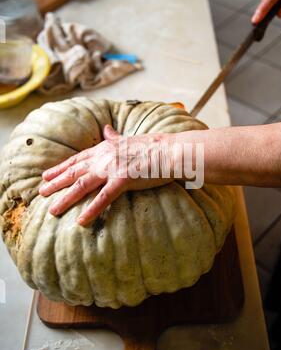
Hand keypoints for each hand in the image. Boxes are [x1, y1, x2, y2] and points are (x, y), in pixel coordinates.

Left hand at [39, 126, 173, 226]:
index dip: (61, 168)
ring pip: (82, 184)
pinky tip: (80, 221)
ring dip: (66, 198)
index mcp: (105, 148)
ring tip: (52, 210)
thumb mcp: (128, 138)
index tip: (47, 175)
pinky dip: (91, 210)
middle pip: (74, 171)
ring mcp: (112, 168)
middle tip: (41, 192)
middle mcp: (104, 157)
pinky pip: (103, 197)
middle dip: (56, 183)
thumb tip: (106, 128)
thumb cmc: (153, 146)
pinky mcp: (123, 179)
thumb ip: (114, 136)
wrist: (170, 150)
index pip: (77, 159)